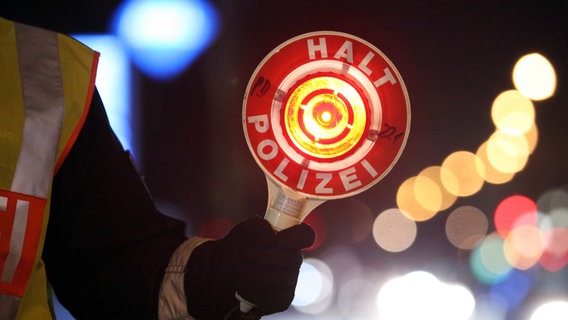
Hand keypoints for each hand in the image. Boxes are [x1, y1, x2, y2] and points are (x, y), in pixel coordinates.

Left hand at [184, 217, 314, 318]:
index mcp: (286, 238)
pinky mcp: (282, 299)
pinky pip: (274, 296)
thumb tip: (271, 237)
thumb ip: (254, 228)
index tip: (279, 240)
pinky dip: (252, 290)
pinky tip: (242, 287)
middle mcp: (292, 259)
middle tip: (244, 256)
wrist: (218, 278)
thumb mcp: (238, 234)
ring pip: (283, 279)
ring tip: (239, 272)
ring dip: (254, 274)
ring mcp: (290, 281)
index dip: (296, 237)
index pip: (306, 235)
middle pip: (294, 259)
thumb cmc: (232, 252)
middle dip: (264, 257)